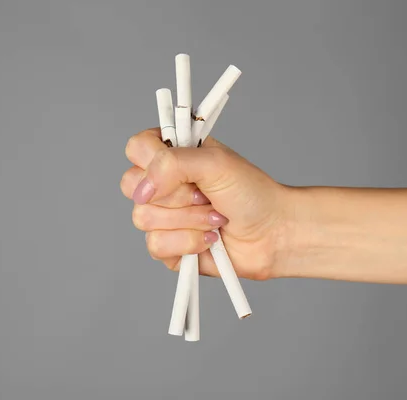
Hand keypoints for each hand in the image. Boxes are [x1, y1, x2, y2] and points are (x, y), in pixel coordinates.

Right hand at [121, 128, 298, 280]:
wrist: (273, 233)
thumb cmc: (251, 193)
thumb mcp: (215, 163)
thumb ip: (172, 163)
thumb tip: (142, 189)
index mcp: (172, 155)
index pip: (136, 148)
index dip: (152, 161)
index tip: (180, 170)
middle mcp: (163, 184)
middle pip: (133, 187)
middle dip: (175, 195)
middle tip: (204, 194)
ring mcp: (163, 216)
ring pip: (143, 218)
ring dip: (188, 220)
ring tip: (214, 217)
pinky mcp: (168, 246)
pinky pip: (156, 245)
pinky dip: (188, 242)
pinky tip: (209, 239)